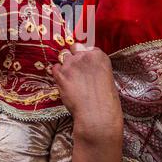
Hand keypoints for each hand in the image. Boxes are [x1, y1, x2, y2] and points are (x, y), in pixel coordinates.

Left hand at [52, 44, 122, 161]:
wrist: (97, 115)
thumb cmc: (106, 101)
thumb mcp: (107, 77)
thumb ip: (95, 67)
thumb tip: (86, 68)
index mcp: (99, 55)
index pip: (86, 46)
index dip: (84, 55)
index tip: (85, 64)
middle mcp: (84, 56)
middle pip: (73, 48)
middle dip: (73, 56)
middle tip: (75, 69)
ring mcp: (71, 64)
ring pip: (62, 56)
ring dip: (64, 64)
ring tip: (69, 77)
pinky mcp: (61, 75)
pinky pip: (54, 68)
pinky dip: (57, 74)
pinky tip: (63, 82)